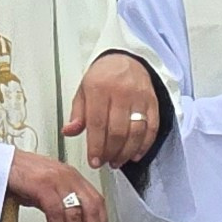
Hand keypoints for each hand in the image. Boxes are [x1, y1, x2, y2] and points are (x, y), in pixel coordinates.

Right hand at [5, 147, 107, 221]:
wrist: (0, 162)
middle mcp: (69, 177)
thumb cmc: (22, 175)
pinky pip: (56, 212)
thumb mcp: (50, 187)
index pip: (97, 202)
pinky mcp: (42, 185)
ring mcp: (56, 180)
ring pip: (75, 214)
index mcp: (74, 177)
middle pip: (91, 209)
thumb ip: (64, 201)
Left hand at [65, 52, 165, 169]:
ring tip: (117, 161)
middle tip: (104, 162)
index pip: (97, 123)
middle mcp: (121, 92)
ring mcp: (139, 97)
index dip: (95, 146)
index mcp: (99, 88)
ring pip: (136, 132)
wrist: (126, 59)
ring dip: (126, 152)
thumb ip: (77, 113)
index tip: (93, 161)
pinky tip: (135, 154)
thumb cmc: (103, 77)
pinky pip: (152, 128)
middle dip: (110, 152)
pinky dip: (144, 145)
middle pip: (117, 131)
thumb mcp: (83, 90)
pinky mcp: (153, 102)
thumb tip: (69, 132)